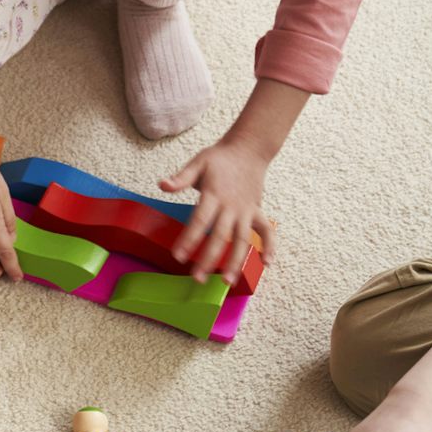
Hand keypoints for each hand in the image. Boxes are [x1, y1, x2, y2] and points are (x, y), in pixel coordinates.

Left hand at [161, 137, 274, 283]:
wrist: (249, 149)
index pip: (200, 221)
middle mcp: (232, 206)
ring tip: (227, 282)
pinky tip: (266, 263)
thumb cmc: (219, 158)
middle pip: (220, 236)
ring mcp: (247, 211)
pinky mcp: (257, 212)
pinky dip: (269, 246)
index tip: (178, 256)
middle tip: (196, 279)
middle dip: (208, 259)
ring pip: (242, 240)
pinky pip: (266, 231)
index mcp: (214, 195)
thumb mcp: (198, 162)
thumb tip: (162, 184)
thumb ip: (181, 177)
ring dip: (236, 261)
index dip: (189, 239)